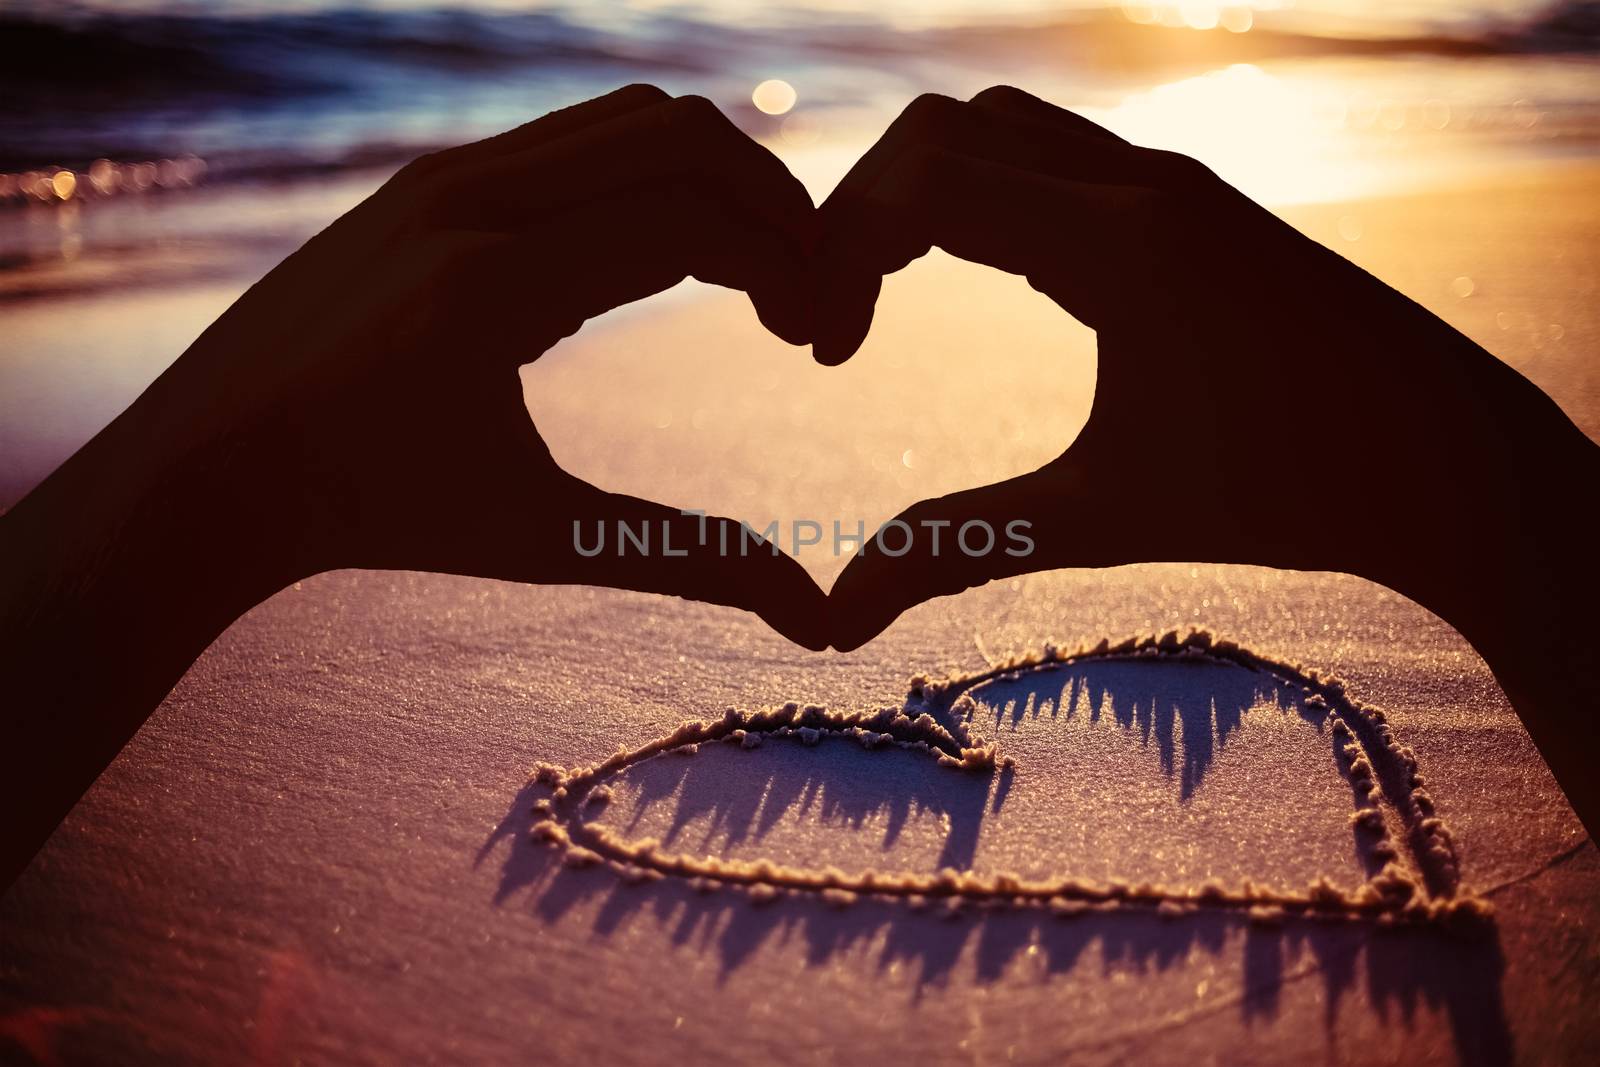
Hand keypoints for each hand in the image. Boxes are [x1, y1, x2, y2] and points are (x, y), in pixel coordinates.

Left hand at [0, 86, 837, 886]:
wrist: (212, 468)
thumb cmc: (375, 515)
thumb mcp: (541, 537)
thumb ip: (686, 562)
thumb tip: (815, 617)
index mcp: (494, 283)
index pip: (693, 221)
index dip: (788, 267)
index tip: (819, 337)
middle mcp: (466, 198)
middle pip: (679, 137)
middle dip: (770, 203)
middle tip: (804, 295)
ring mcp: (440, 173)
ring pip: (629, 120)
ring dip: (712, 178)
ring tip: (750, 272)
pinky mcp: (427, 175)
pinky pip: (574, 138)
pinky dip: (647, 174)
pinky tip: (663, 259)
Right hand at [817, 87, 1599, 832]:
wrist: (1450, 463)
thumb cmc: (1287, 493)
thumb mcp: (1105, 521)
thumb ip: (960, 548)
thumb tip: (833, 617)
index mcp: (1118, 241)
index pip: (923, 178)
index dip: (838, 251)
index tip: (822, 349)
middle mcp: (1143, 183)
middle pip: (946, 128)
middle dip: (862, 214)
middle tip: (835, 322)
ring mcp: (1172, 182)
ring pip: (1004, 127)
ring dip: (926, 197)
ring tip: (889, 300)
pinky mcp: (1191, 203)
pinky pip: (1058, 158)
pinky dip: (988, 199)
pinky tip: (985, 285)